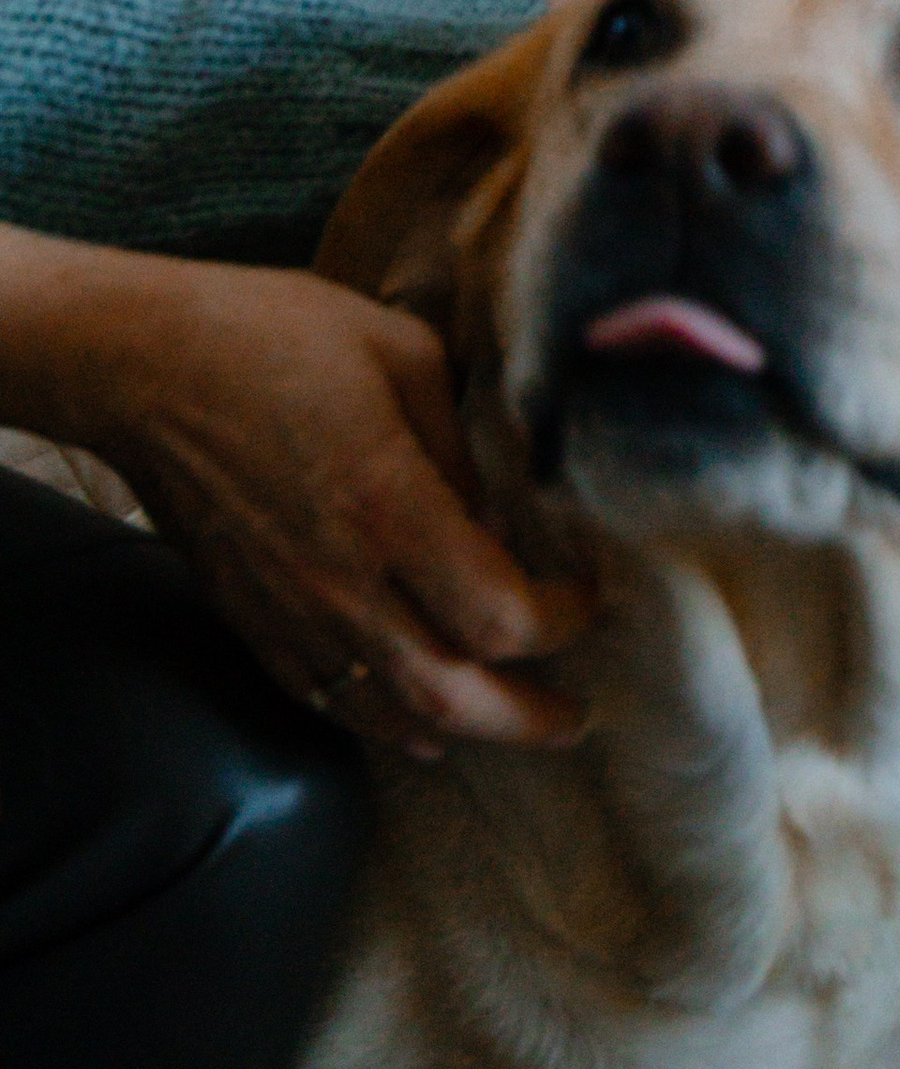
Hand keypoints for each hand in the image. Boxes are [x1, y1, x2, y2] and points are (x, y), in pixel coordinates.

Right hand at [52, 251, 588, 757]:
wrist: (143, 364)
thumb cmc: (272, 336)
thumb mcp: (403, 353)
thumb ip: (460, 441)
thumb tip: (494, 510)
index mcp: (389, 506)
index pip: (498, 613)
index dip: (560, 621)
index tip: (588, 598)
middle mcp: (340, 579)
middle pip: (449, 693)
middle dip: (525, 718)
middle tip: (575, 717)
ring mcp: (287, 608)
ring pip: (386, 712)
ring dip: (459, 732)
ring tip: (513, 729)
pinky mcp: (246, 617)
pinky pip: (320, 699)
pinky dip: (377, 724)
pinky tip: (412, 730)